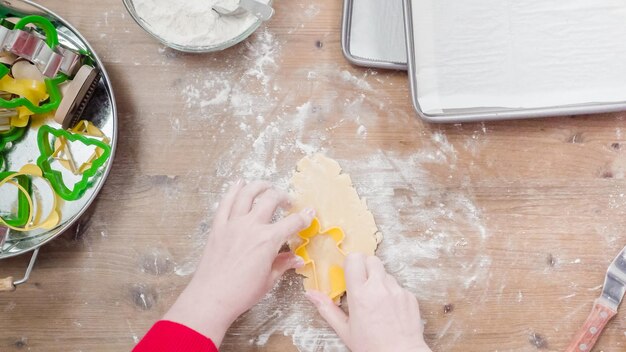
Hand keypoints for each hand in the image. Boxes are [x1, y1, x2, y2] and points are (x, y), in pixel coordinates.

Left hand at [164, 180, 314, 345]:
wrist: (211, 297)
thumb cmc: (241, 293)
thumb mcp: (268, 280)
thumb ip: (283, 264)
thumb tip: (297, 259)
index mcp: (268, 240)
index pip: (292, 222)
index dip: (304, 217)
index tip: (310, 212)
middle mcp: (251, 226)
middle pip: (271, 200)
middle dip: (283, 196)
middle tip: (287, 201)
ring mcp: (233, 224)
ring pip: (247, 194)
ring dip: (259, 186)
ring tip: (267, 185)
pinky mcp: (218, 227)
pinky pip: (226, 203)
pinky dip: (233, 191)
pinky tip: (238, 183)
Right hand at [306, 253, 431, 351]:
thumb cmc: (371, 346)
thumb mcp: (344, 330)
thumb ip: (327, 308)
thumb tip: (310, 294)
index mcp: (360, 295)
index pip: (354, 259)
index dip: (351, 264)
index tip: (349, 274)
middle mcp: (379, 288)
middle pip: (371, 259)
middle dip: (366, 267)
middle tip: (362, 284)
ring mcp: (396, 291)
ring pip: (385, 272)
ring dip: (379, 281)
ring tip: (377, 301)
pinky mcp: (409, 296)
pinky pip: (398, 285)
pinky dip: (392, 292)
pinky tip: (389, 309)